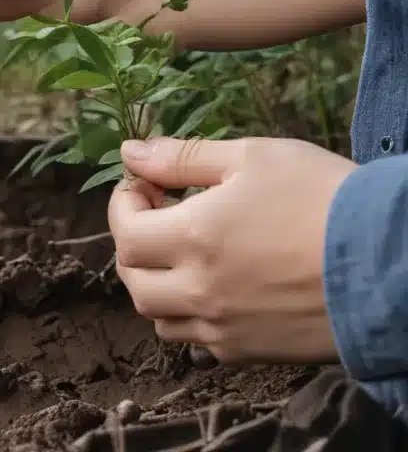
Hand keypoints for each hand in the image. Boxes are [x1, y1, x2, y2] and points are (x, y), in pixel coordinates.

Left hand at [108, 135, 355, 362]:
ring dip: (155, 283)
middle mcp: (199, 291)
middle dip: (133, 243)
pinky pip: (199, 342)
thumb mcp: (253, 158)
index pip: (124, 232)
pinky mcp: (252, 352)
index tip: (147, 185)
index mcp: (193, 239)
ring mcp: (225, 328)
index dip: (125, 204)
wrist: (394, 265)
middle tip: (156, 215)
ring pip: (160, 317)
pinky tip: (215, 286)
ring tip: (181, 252)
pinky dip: (190, 316)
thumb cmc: (323, 198)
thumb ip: (183, 157)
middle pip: (133, 279)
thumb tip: (129, 153)